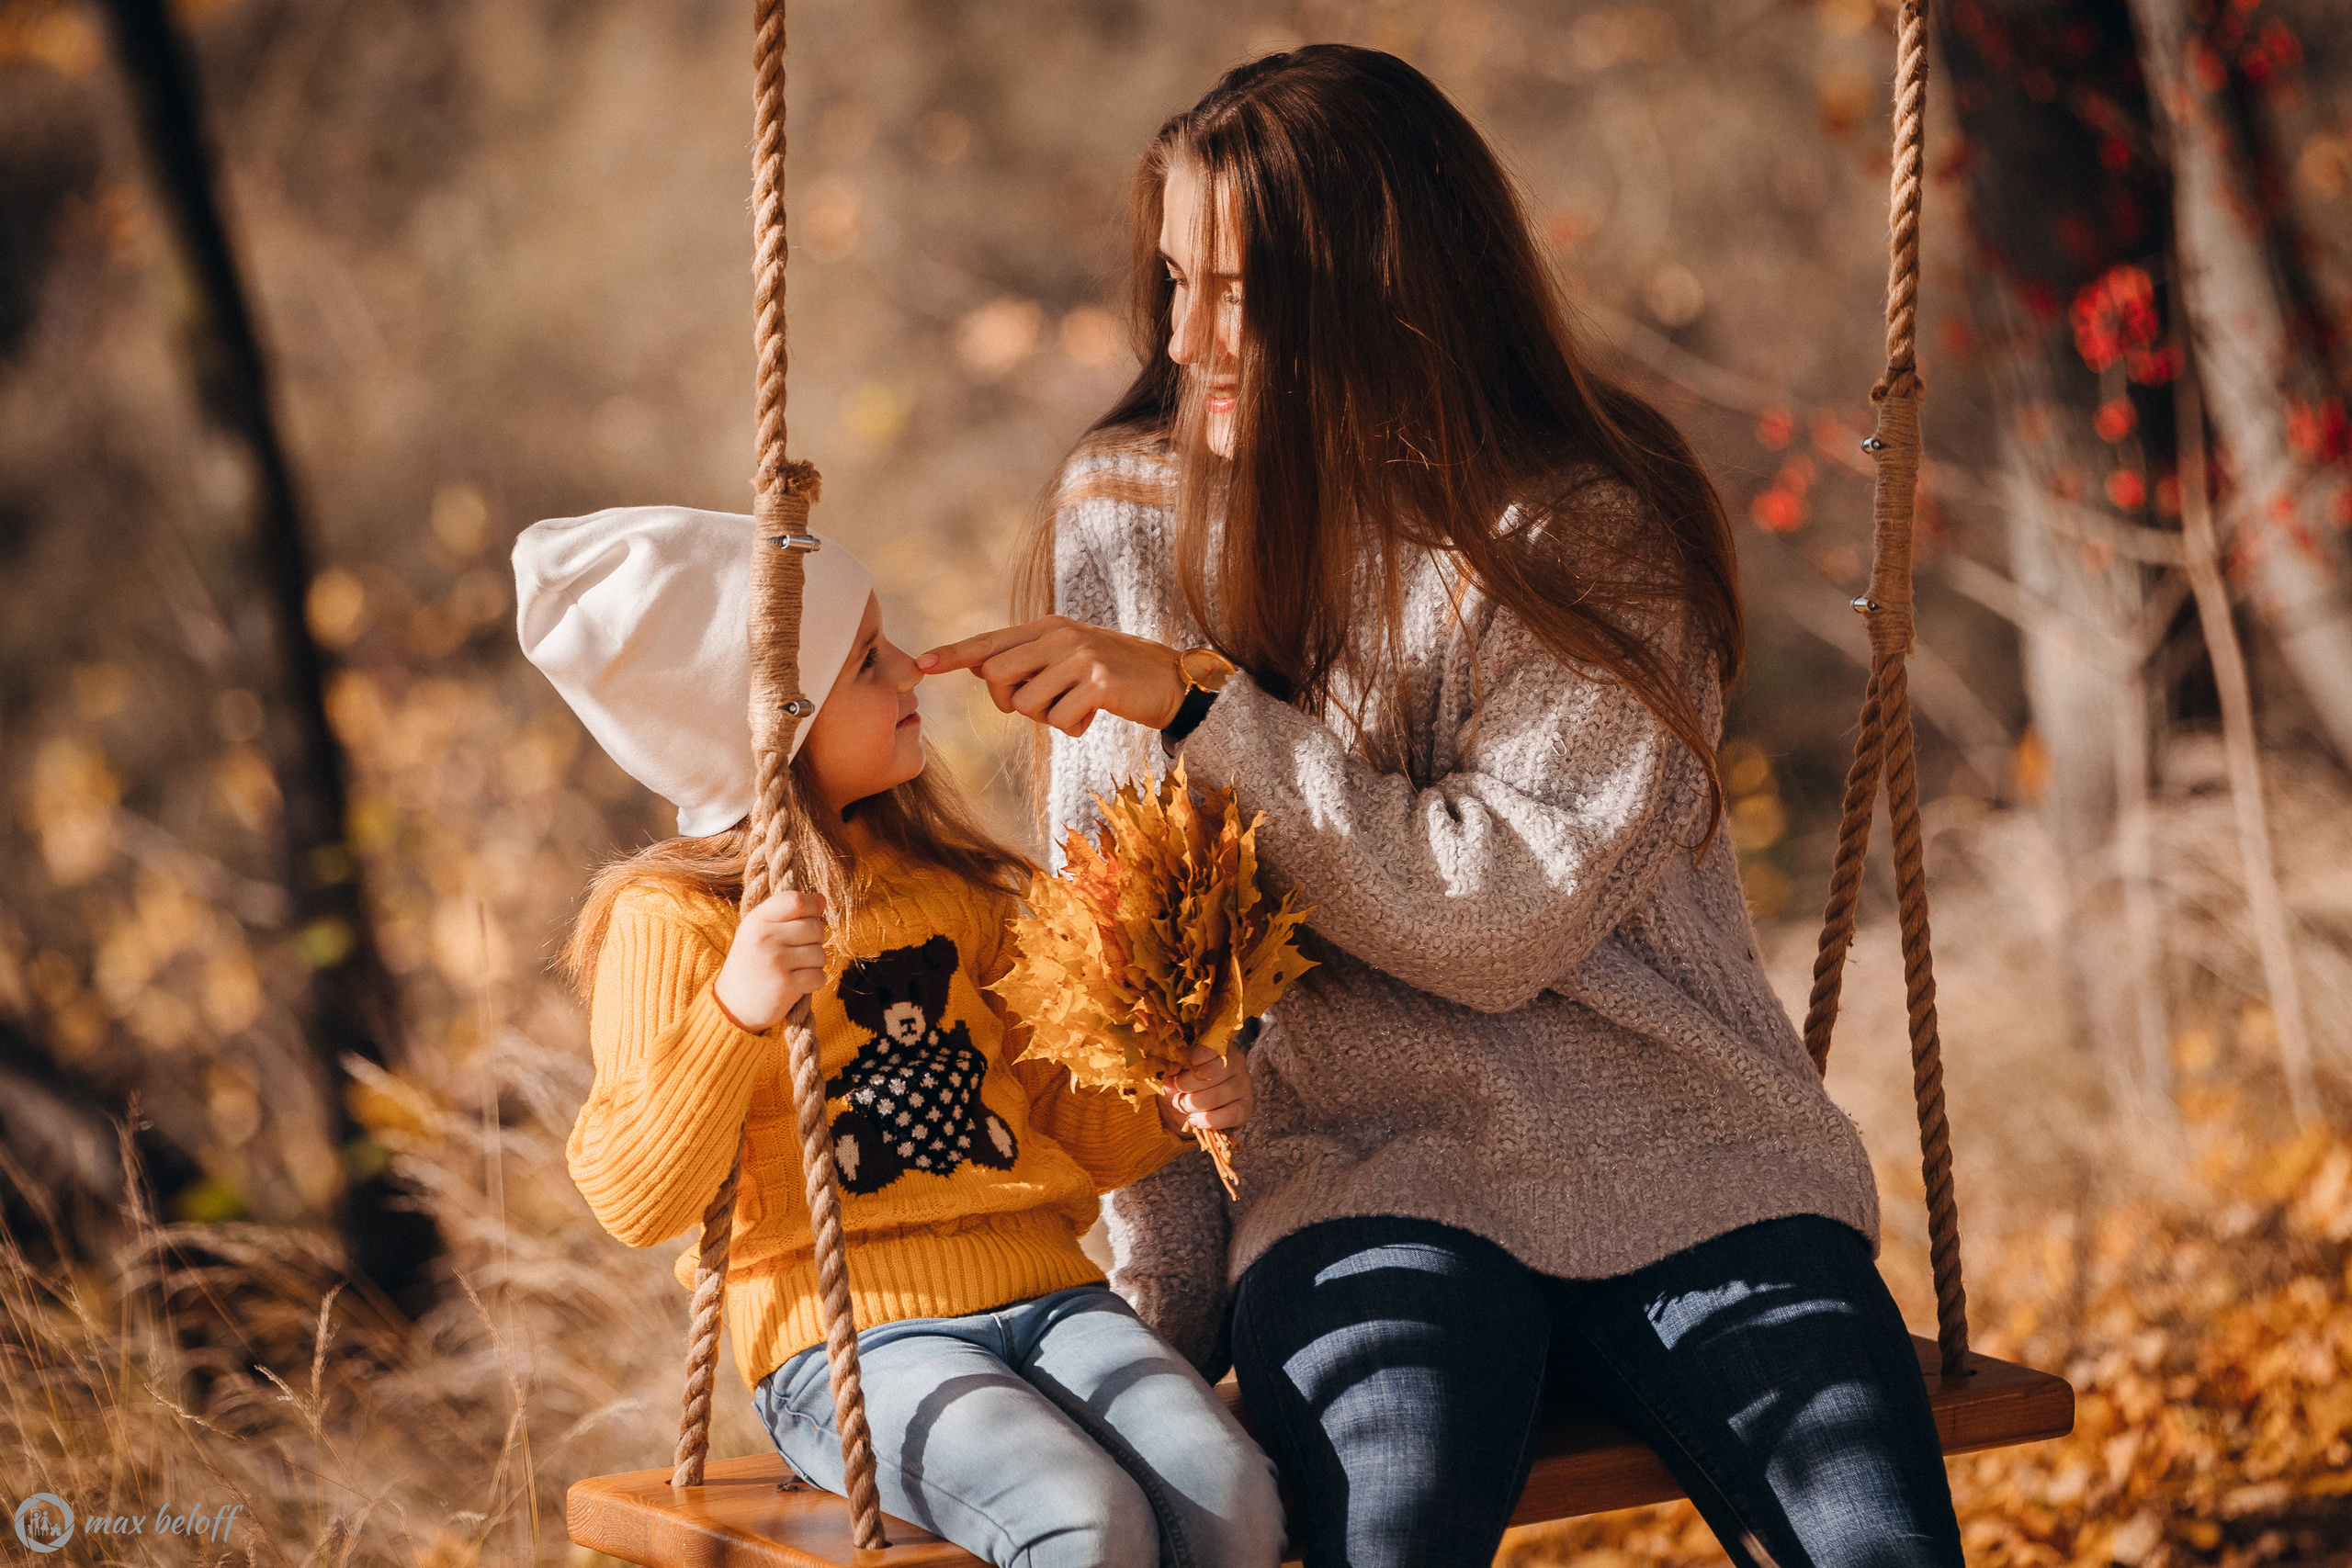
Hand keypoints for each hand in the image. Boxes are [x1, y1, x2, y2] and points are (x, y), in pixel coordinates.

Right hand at [712, 890, 827, 1032]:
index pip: (797, 900)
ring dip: (814, 964)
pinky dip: (813, 982)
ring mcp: (776, 961)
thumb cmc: (752, 964)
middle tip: (797, 952)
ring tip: (794, 969)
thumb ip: (789, 913)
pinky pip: (819, 976)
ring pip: (820, 954)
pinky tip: (797, 984)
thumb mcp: (760, 932)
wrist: (732, 1006)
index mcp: (757, 920)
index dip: (812, 907)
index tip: (809, 918)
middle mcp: (766, 937)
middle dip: (814, 941)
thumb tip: (823, 899)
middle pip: (815, 928)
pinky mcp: (786, 985)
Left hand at [917, 617, 1186, 737]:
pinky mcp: (1098, 682)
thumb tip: (983, 670)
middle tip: (1041, 704)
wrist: (1170, 681)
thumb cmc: (1114, 676)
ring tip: (1076, 706)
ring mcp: (1079, 656)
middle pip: (997, 677)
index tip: (921, 664)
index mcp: (1047, 628)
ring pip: (1026, 703)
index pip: (990, 642)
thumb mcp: (1069, 659)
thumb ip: (1030, 661)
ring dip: (1046, 717)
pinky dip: (1072, 727)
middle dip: (1009, 701)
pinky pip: (1058, 719)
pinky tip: (1094, 714)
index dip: (953, 654)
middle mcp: (1059, 636)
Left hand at [1158, 1042, 1251, 1137]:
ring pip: (1215, 1096)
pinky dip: (1206, 1121)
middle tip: (1176, 1094)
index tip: (1170, 1075)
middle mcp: (1237, 1063)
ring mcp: (1244, 1085)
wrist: (1203, 1105)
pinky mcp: (1246, 1107)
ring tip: (1182, 1106)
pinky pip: (1228, 1116)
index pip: (1204, 1049)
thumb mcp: (1179, 1070)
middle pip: (1210, 1073)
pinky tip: (1193, 1120)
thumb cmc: (1189, 1081)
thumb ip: (1173, 1069)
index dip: (1183, 1064)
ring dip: (1191, 1105)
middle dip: (1185, 1086)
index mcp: (1220, 1046)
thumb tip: (1170, 1074)